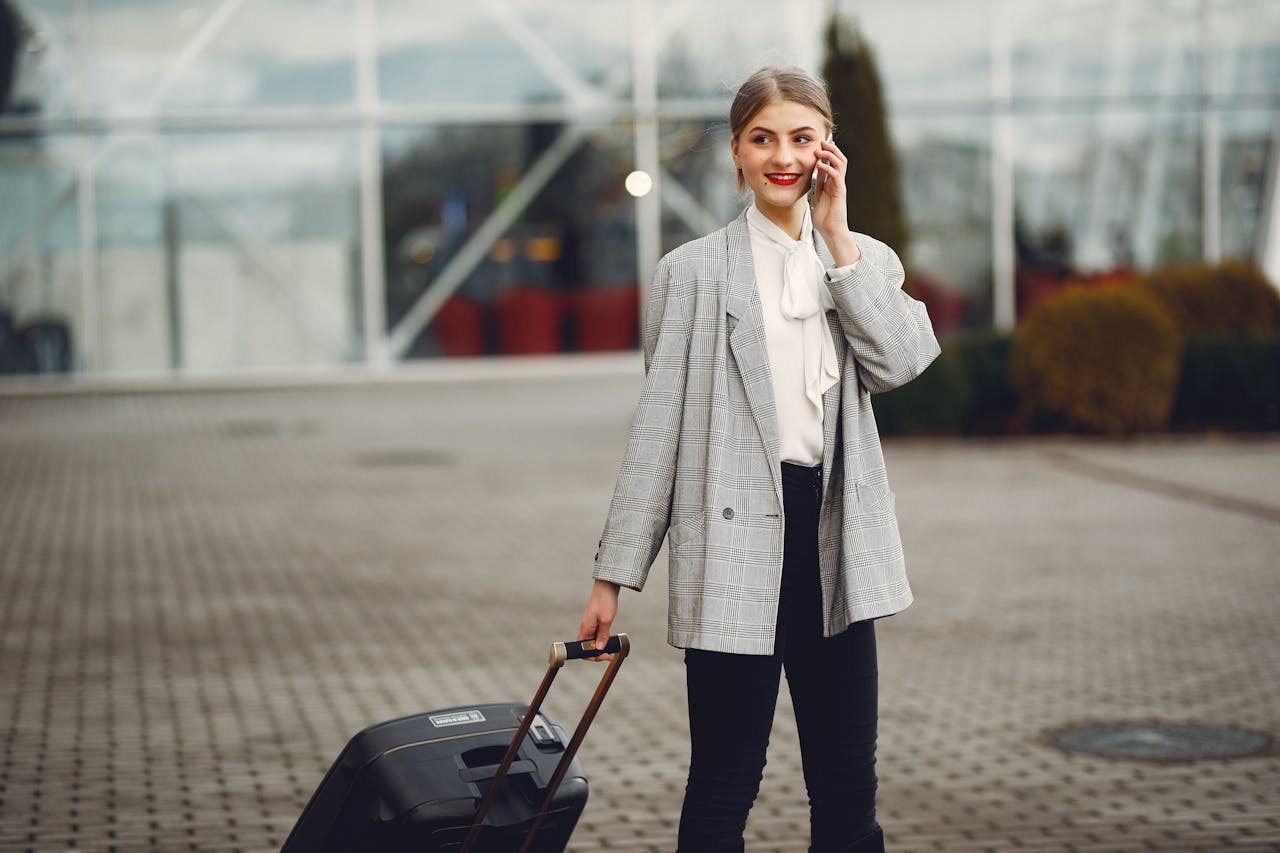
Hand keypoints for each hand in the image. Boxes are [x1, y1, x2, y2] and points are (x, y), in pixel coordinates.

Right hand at [577, 579, 619, 660]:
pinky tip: (610, 641)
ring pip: (593, 641)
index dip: (590, 656)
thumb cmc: (605, 600)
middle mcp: (586, 628)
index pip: (581, 648)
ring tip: (611, 650)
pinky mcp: (596, 621)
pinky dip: (602, 640)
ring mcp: (591, 624)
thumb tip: (599, 649)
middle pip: (587, 647)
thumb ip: (602, 635)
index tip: (602, 656)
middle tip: (609, 655)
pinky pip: (597, 635)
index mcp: (585, 628)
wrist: (607, 586)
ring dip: (600, 647)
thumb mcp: (606, 619)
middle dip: (597, 653)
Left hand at [811, 138, 860, 264]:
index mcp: (832, 183)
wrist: (831, 231)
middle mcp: (837, 182)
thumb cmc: (824, 218)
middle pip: (839, 159)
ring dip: (830, 154)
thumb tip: (812, 174)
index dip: (827, 152)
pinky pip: (836, 175)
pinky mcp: (840, 192)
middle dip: (831, 148)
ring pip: (840, 164)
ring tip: (820, 150)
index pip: (832, 162)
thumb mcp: (816, 197)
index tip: (818, 144)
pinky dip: (828, 167)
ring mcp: (840, 186)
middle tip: (822, 141)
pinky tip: (819, 164)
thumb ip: (816, 185)